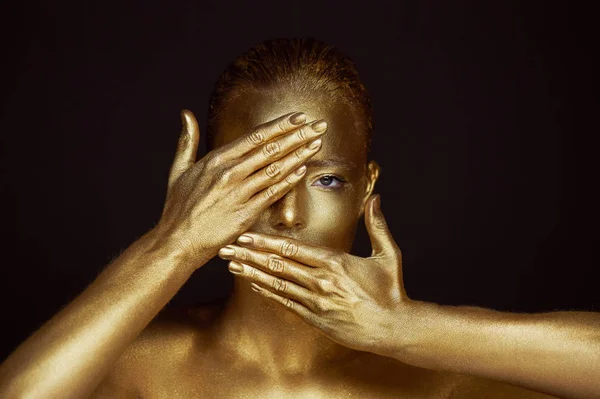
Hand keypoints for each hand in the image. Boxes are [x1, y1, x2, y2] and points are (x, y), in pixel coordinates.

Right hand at [155, 109, 327, 267]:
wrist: (176, 242)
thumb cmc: (178, 208)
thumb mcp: (179, 169)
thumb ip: (187, 141)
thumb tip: (186, 114)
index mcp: (216, 159)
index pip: (255, 136)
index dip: (281, 125)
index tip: (300, 117)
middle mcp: (230, 173)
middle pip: (271, 149)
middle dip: (298, 135)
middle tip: (319, 125)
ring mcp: (239, 193)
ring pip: (275, 169)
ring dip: (299, 155)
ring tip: (317, 143)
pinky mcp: (246, 214)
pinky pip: (272, 194)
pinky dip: (289, 181)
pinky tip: (303, 170)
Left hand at [217, 194, 413, 355]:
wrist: (394, 330)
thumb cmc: (392, 292)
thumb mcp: (388, 255)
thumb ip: (377, 225)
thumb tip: (375, 198)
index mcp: (335, 263)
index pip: (293, 249)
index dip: (266, 241)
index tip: (246, 234)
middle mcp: (320, 282)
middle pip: (278, 265)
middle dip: (249, 254)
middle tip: (226, 246)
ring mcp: (315, 302)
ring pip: (277, 284)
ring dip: (252, 273)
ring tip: (232, 264)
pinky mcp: (315, 318)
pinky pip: (286, 302)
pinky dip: (268, 292)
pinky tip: (253, 284)